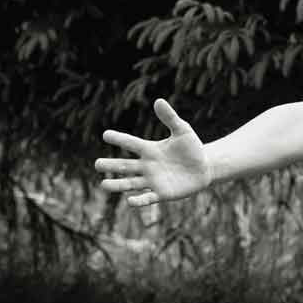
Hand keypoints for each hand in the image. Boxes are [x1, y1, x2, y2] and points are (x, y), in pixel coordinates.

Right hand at [95, 99, 210, 207]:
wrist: (204, 167)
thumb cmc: (192, 147)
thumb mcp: (182, 130)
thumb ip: (170, 118)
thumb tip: (158, 101)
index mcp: (150, 149)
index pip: (131, 143)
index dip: (119, 139)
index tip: (105, 135)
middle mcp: (147, 166)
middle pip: (125, 166)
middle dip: (111, 166)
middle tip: (97, 164)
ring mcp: (153, 181)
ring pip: (131, 183)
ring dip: (117, 184)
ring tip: (103, 185)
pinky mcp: (162, 194)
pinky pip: (148, 198)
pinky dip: (139, 200)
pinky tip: (129, 200)